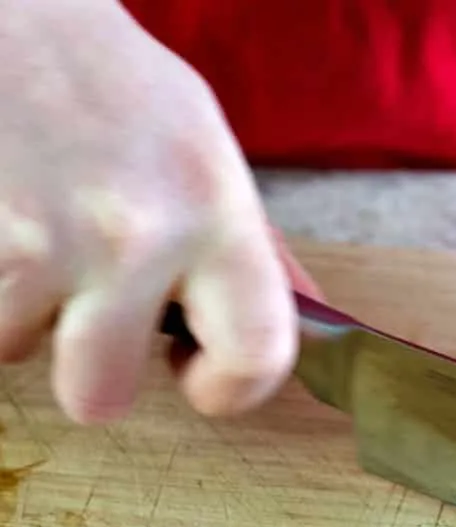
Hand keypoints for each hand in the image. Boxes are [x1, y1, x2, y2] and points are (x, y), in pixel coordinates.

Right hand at [0, 1, 297, 422]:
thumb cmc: (106, 87)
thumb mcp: (202, 152)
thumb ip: (253, 248)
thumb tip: (311, 314)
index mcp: (215, 210)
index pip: (258, 354)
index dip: (230, 390)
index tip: (198, 374)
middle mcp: (135, 231)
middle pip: (102, 397)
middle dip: (90, 367)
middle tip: (88, 305)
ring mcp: (40, 239)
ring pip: (20, 353)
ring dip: (24, 313)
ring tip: (35, 236)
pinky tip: (4, 222)